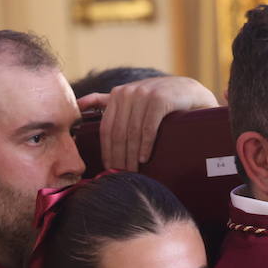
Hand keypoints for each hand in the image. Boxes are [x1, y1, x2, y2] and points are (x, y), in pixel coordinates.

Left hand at [77, 76, 218, 170]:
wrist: (189, 92)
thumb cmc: (158, 101)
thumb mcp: (131, 98)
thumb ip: (105, 101)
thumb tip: (78, 105)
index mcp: (117, 94)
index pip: (106, 128)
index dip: (107, 151)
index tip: (109, 169)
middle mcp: (128, 92)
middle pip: (118, 132)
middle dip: (119, 157)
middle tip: (121, 175)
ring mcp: (144, 94)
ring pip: (132, 133)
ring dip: (131, 155)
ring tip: (133, 172)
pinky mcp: (160, 99)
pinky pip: (148, 128)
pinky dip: (145, 146)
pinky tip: (144, 158)